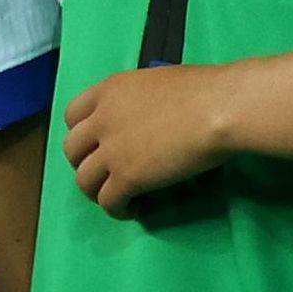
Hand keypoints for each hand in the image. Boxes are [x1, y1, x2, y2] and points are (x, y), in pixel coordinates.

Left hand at [64, 67, 235, 210]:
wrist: (221, 108)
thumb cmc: (205, 89)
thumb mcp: (159, 82)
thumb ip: (140, 99)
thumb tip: (147, 114)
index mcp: (110, 90)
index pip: (73, 115)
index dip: (82, 133)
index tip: (96, 143)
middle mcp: (102, 119)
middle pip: (72, 149)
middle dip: (84, 163)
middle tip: (105, 172)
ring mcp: (112, 150)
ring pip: (84, 180)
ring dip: (97, 191)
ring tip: (117, 196)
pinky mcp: (128, 177)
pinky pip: (108, 202)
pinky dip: (118, 209)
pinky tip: (134, 209)